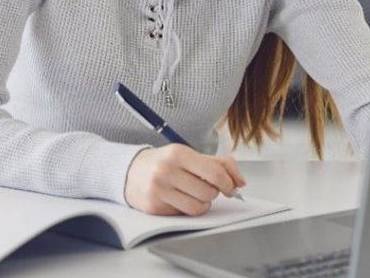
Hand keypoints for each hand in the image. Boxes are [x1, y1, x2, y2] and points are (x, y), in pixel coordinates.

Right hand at [124, 144, 246, 215]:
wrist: (129, 171)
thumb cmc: (164, 162)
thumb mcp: (189, 155)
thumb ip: (218, 164)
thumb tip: (240, 182)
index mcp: (178, 153)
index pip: (215, 172)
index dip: (228, 183)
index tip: (231, 188)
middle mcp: (167, 170)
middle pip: (208, 192)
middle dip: (213, 193)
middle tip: (206, 188)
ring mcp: (158, 190)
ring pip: (198, 207)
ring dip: (202, 204)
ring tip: (194, 195)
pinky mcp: (154, 207)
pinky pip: (183, 215)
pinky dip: (187, 209)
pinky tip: (179, 199)